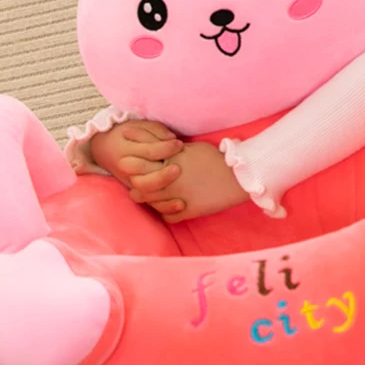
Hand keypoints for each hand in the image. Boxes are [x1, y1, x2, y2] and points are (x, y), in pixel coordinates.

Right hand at [88, 121, 184, 201]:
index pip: (150, 152)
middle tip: (179, 167)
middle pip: (146, 178)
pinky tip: (181, 203)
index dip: (167, 148)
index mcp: (125, 150)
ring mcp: (130, 182)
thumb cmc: (127, 134)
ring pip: (147, 192)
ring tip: (180, 184)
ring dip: (165, 192)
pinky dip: (165, 206)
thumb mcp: (138, 125)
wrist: (104, 148)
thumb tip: (172, 139)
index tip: (179, 144)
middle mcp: (126, 169)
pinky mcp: (136, 190)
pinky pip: (150, 202)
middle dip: (165, 175)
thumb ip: (156, 130)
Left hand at [129, 141, 248, 221]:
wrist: (238, 176)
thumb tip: (161, 151)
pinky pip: (168, 216)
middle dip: (133, 181)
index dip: (132, 159)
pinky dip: (164, 212)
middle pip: (140, 182)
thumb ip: (173, 151)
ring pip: (151, 201)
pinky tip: (164, 209)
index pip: (142, 160)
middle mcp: (171, 179)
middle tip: (131, 180)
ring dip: (145, 199)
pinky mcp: (189, 211)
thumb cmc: (217, 158)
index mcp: (172, 160)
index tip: (126, 156)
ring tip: (142, 196)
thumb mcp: (193, 148)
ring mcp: (178, 196)